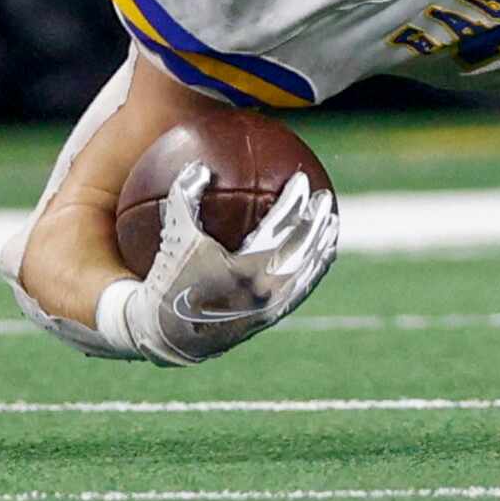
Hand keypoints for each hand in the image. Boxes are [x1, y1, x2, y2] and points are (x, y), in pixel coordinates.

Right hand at [117, 164, 338, 366]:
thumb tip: (201, 165)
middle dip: (317, 218)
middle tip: (324, 196)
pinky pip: (302, 288)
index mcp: (247, 266)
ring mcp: (273, 304)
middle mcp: (266, 287)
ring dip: (323, 243)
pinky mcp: (273, 317)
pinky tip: (319, 254)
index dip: (295, 199)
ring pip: (308, 269)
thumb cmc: (169, 279)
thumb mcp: (175, 235)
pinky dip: (314, 268)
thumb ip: (185, 197)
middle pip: (304, 245)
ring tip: (332, 222)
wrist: (167, 335)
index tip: (302, 179)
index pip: (281, 225)